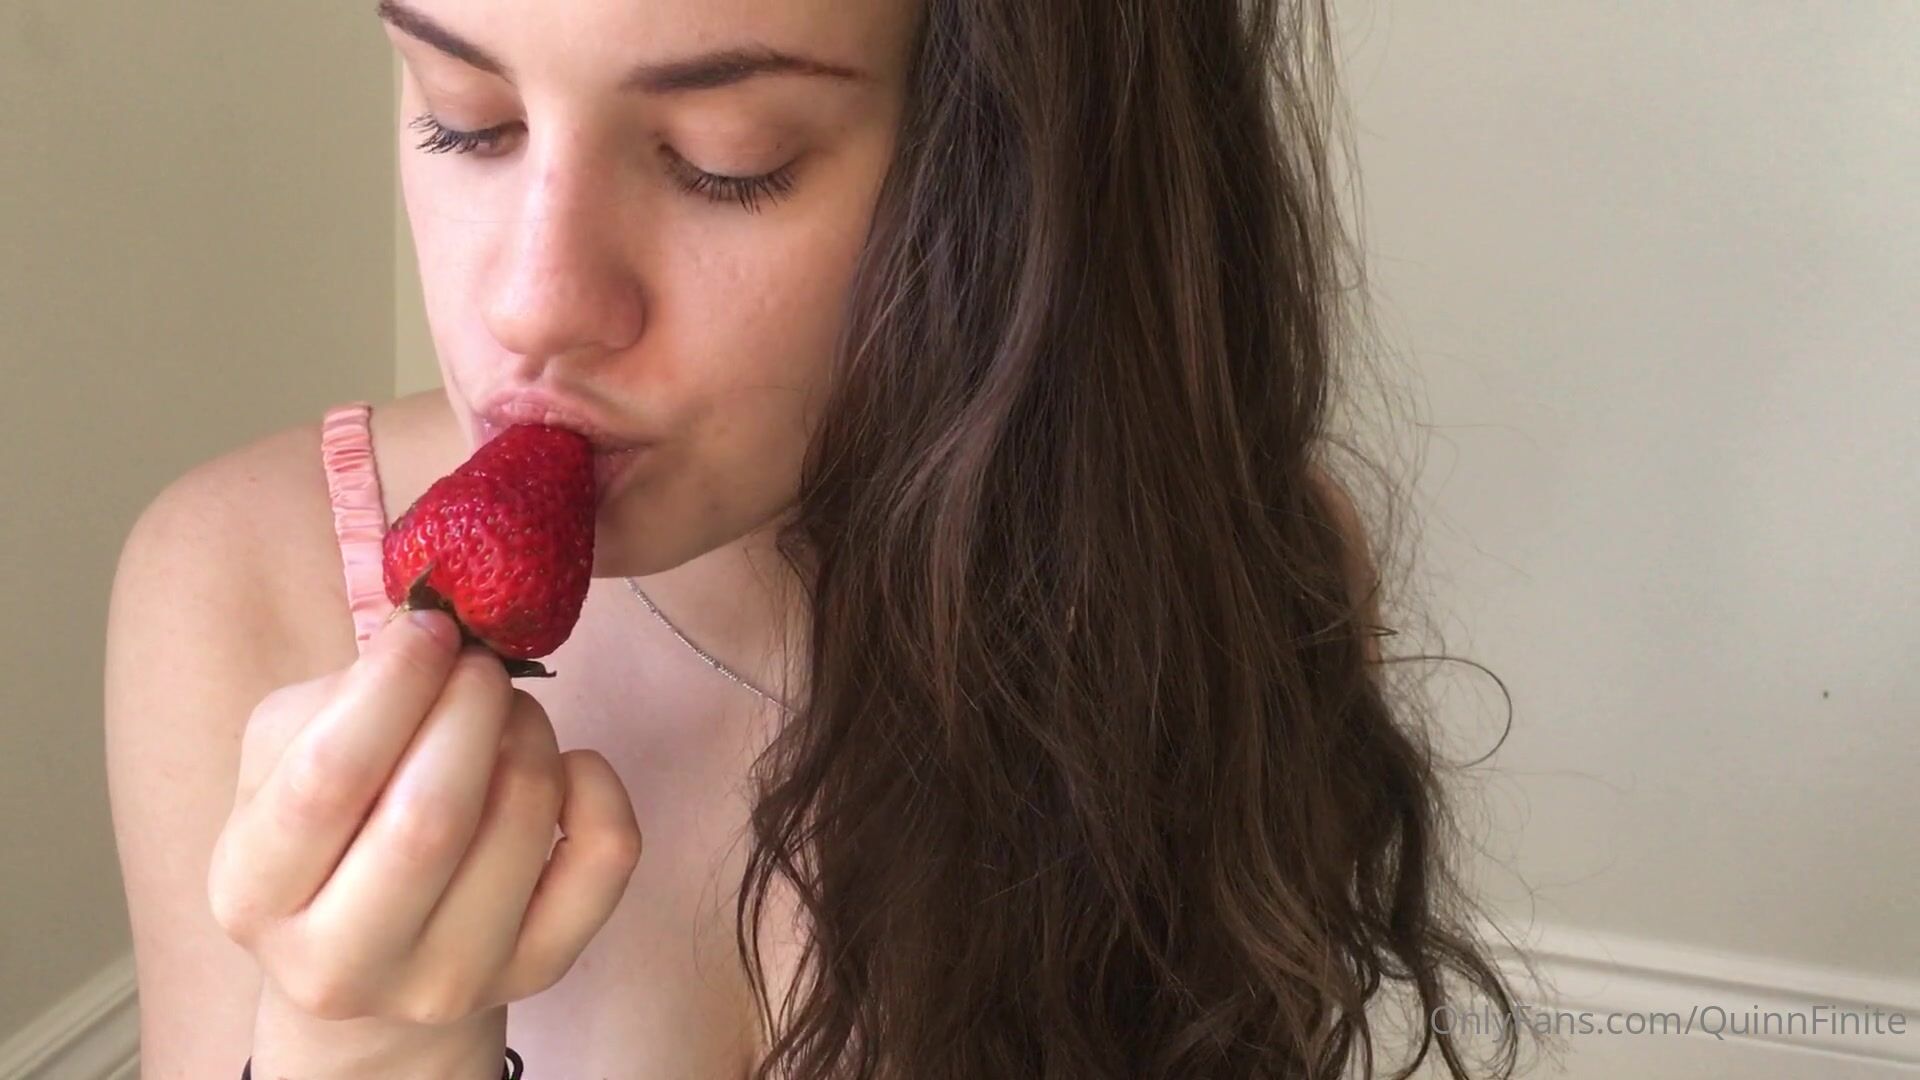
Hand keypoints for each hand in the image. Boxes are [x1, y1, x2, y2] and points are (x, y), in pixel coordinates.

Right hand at [208, 609, 641, 1045]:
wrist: (374, 960)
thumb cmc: (329, 833)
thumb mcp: (284, 761)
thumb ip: (337, 698)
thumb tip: (427, 634)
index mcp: (253, 893)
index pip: (327, 778)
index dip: (392, 685)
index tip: (432, 628)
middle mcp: (341, 963)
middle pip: (430, 816)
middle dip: (470, 709)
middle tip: (479, 668)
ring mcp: (446, 983)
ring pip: (521, 824)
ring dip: (529, 735)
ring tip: (509, 713)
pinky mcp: (537, 974)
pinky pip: (602, 858)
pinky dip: (598, 785)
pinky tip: (565, 768)